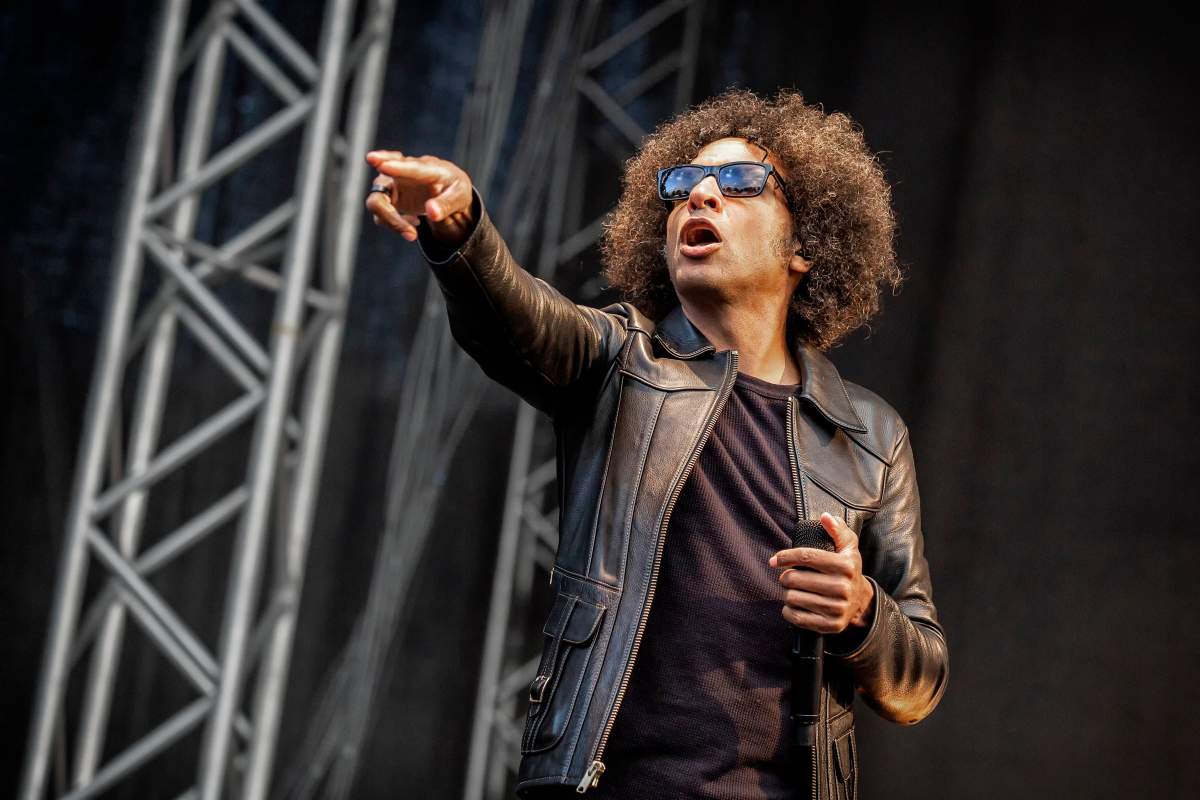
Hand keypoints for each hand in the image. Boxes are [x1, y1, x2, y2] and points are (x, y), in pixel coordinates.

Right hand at [364, 150, 475, 244]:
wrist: (447, 192)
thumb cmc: (453, 189)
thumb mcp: (460, 196)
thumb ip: (446, 204)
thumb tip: (432, 213)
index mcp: (429, 168)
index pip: (412, 166)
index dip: (397, 167)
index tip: (380, 164)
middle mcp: (404, 172)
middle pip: (382, 182)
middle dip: (383, 202)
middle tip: (400, 225)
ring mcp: (393, 185)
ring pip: (377, 202)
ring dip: (392, 221)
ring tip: (413, 234)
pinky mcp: (388, 199)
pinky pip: (380, 214)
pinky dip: (394, 224)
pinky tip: (414, 223)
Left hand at [769, 512, 874, 633]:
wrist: (861, 602)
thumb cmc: (848, 569)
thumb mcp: (848, 547)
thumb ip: (837, 530)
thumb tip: (825, 517)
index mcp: (846, 566)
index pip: (806, 557)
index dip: (785, 557)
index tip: (774, 560)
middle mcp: (843, 587)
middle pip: (795, 579)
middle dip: (785, 577)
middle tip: (788, 578)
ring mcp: (837, 608)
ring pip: (792, 598)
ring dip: (787, 594)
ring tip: (793, 591)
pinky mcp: (830, 625)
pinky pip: (796, 617)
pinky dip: (789, 611)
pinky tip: (793, 605)